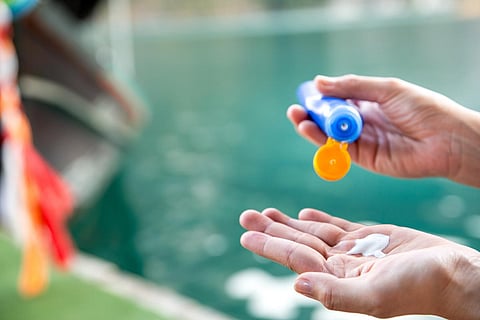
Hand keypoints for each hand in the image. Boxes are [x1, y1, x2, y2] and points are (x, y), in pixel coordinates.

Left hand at [239, 208, 479, 318]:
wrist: (453, 273)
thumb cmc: (420, 287)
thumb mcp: (377, 294)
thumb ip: (336, 293)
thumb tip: (297, 284)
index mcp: (338, 279)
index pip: (296, 259)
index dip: (270, 246)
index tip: (246, 234)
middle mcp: (341, 265)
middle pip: (298, 243)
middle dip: (271, 230)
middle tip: (246, 216)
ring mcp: (354, 250)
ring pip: (313, 233)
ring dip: (288, 222)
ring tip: (265, 212)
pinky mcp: (369, 237)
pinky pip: (336, 226)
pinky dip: (317, 218)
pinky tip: (303, 213)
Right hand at [288, 75, 479, 186]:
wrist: (445, 140)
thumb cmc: (422, 109)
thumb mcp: (386, 89)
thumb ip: (352, 86)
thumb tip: (319, 82)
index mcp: (370, 101)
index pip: (339, 98)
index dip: (322, 97)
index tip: (307, 93)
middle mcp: (364, 121)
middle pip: (330, 118)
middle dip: (312, 113)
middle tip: (296, 109)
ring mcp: (362, 140)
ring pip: (330, 134)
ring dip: (312, 126)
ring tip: (298, 117)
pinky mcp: (363, 157)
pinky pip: (338, 149)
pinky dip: (322, 140)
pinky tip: (311, 129)